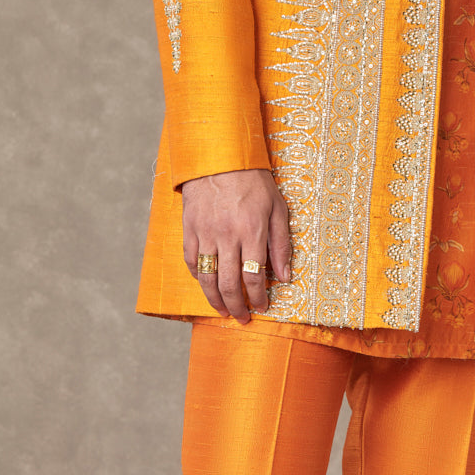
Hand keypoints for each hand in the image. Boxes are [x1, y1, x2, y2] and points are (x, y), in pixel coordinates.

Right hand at [181, 168, 291, 324]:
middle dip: (237, 306)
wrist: (219, 157)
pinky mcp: (189, 229)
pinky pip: (191, 261)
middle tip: (243, 318)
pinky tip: (207, 286)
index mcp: (252, 231)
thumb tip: (285, 276)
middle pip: (230, 283)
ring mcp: (205, 234)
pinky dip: (198, 278)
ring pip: (207, 278)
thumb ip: (281, 243)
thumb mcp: (278, 207)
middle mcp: (227, 236)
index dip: (258, 297)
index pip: (254, 276)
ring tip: (223, 311)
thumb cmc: (253, 181)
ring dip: (216, 300)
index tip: (262, 307)